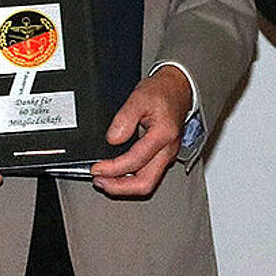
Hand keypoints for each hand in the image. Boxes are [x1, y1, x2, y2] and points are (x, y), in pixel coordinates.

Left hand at [90, 66, 191, 197]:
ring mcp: (167, 155)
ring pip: (148, 183)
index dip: (113, 168)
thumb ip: (125, 118)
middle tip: (99, 181)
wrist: (178, 89)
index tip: (96, 168)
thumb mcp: (139, 97)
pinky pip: (148, 176)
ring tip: (105, 181)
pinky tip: (117, 175)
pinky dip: (130, 180)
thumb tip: (113, 139)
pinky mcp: (164, 157)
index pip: (135, 161)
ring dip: (124, 186)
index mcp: (163, 135)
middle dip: (119, 187)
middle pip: (145, 183)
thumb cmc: (162, 92)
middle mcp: (168, 150)